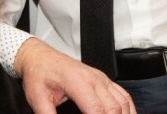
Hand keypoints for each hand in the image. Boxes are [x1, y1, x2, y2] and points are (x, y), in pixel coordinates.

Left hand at [15, 38, 134, 112]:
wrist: (42, 58)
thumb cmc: (40, 75)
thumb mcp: (37, 99)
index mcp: (78, 82)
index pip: (96, 109)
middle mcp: (94, 79)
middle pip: (113, 107)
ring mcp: (102, 78)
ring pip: (122, 100)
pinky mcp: (104, 79)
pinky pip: (123, 93)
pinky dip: (128, 107)